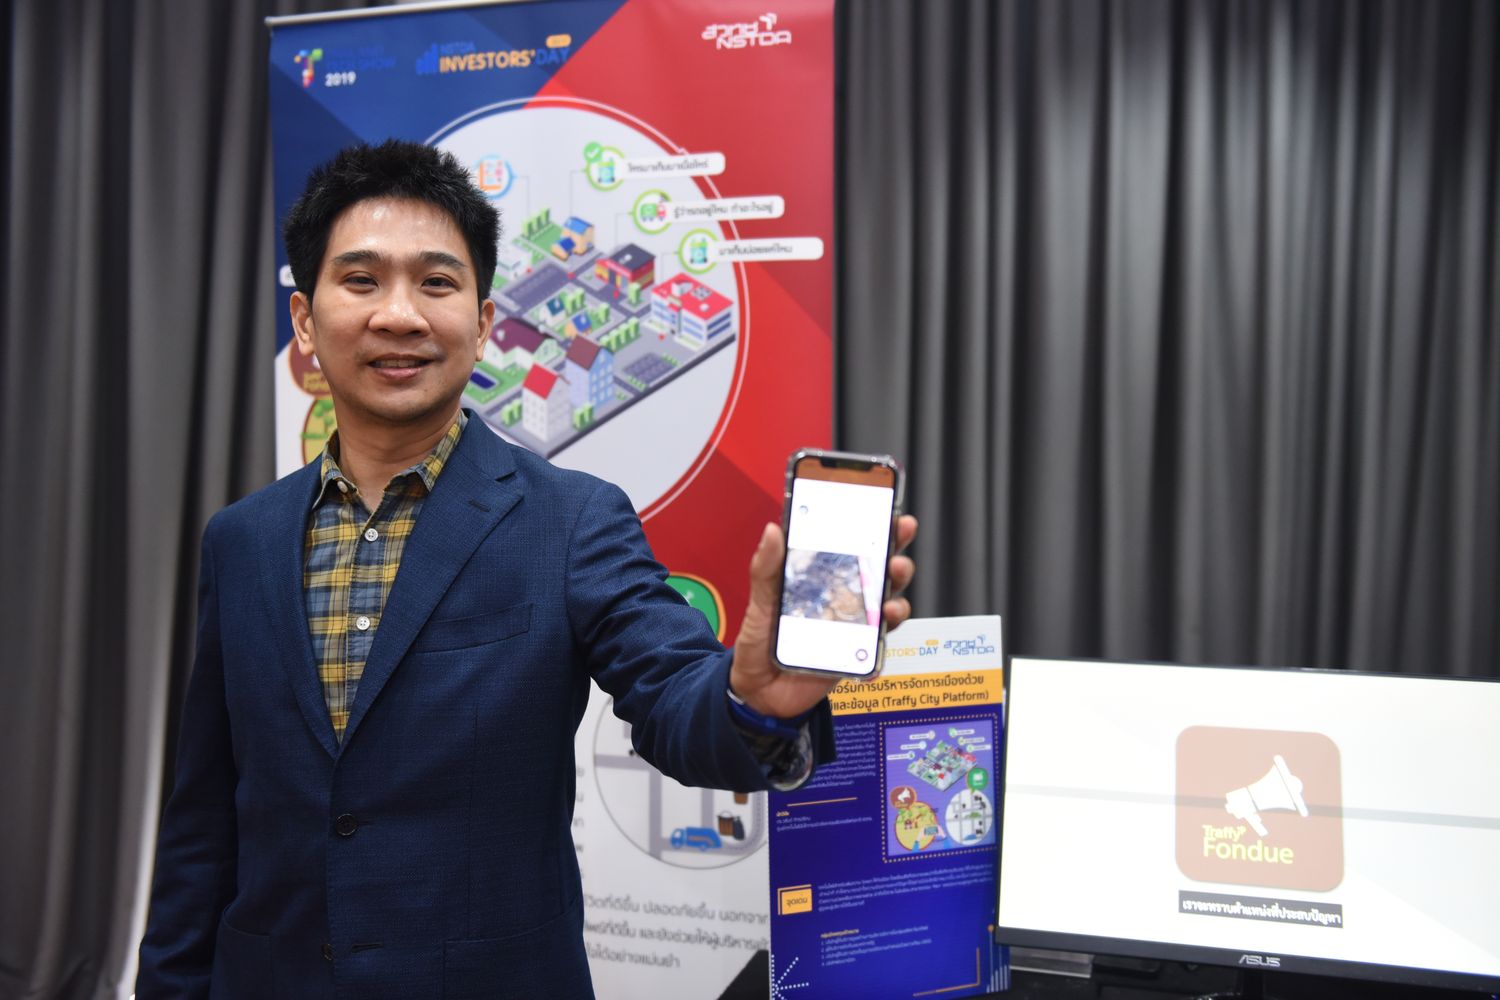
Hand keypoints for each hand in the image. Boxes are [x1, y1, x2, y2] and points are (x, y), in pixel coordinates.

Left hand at [729, 515, 917, 718]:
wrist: (755, 688)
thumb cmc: (760, 638)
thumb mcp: (760, 599)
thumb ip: (766, 567)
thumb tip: (773, 530)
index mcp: (827, 578)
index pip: (859, 549)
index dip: (881, 531)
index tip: (894, 517)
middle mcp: (847, 600)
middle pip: (883, 577)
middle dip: (898, 564)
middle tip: (896, 561)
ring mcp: (853, 630)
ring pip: (887, 613)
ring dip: (896, 607)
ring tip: (888, 607)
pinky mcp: (852, 659)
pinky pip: (872, 658)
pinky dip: (875, 658)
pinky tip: (869, 658)